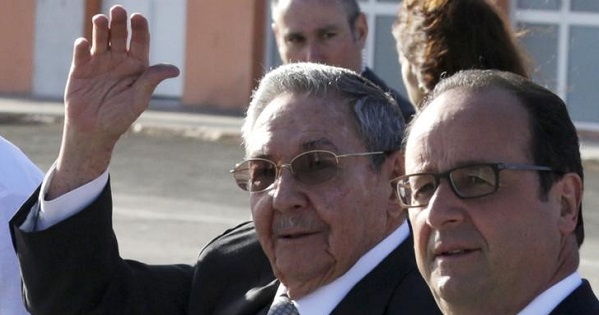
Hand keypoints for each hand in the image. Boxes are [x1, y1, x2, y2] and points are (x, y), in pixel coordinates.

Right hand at [49, 5, 178, 198]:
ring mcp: (99, 62)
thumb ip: (151, 80)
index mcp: (136, 65)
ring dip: (100, 28)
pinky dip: (82, 46)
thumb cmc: (121, 117)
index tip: (138, 18)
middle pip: (120, 35)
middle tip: (118, 10)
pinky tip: (84, 43)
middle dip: (119, 22)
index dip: (139, 28)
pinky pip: (81, 53)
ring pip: (100, 39)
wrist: (94, 131)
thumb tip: (174, 69)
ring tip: (101, 20)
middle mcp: (118, 59)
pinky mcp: (80, 68)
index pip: (139, 41)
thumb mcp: (139, 99)